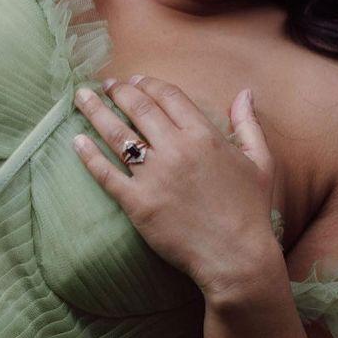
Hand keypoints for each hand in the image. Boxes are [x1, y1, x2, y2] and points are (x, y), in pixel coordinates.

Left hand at [71, 75, 280, 293]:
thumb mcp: (260, 161)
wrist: (236, 257)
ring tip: (81, 98)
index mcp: (204, 136)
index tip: (134, 80)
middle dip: (117, 91)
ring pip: (117, 134)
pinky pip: (106, 174)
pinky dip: (89, 155)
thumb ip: (249, 123)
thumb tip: (245, 92)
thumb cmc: (250, 211)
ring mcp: (155, 177)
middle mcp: (176, 149)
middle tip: (104, 85)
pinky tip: (77, 141)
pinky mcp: (138, 204)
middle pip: (138, 108)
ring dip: (95, 112)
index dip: (147, 83)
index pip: (168, 96)